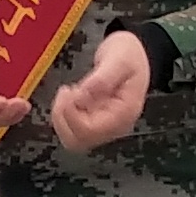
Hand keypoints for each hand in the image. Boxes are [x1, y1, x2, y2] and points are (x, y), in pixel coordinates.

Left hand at [45, 30, 151, 155]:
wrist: (133, 55)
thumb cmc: (130, 56)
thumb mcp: (119, 59)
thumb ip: (103, 78)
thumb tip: (84, 93)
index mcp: (124, 114)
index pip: (90, 130)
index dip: (72, 114)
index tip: (71, 91)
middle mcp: (114, 126)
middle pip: (78, 140)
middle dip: (63, 117)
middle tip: (67, 92)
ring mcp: (104, 126)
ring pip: (72, 139)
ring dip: (61, 117)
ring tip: (68, 93)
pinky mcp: (94, 122)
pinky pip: (72, 130)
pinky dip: (64, 116)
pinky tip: (70, 96)